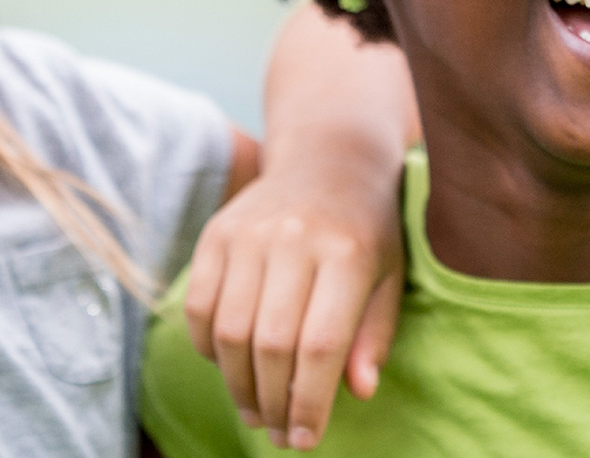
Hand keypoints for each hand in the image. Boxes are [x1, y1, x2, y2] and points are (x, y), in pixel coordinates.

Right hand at [181, 151, 404, 451]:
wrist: (330, 159)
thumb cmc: (368, 230)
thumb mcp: (389, 277)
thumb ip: (374, 334)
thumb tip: (358, 392)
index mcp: (348, 254)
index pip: (320, 345)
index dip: (308, 402)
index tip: (305, 439)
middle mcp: (295, 240)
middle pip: (270, 344)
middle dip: (271, 402)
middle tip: (276, 433)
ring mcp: (250, 234)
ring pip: (229, 332)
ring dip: (238, 384)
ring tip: (254, 411)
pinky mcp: (216, 233)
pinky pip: (199, 307)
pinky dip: (208, 348)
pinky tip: (228, 367)